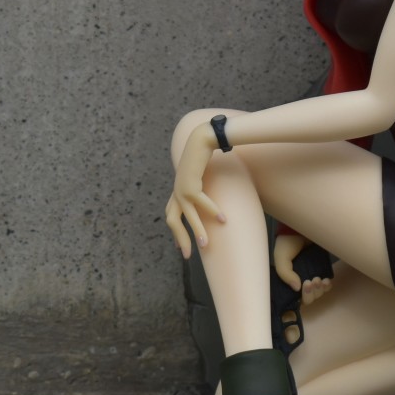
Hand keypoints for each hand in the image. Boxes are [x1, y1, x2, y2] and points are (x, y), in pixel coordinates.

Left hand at [164, 122, 224, 257]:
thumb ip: (199, 188)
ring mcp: (181, 189)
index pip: (171, 216)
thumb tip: (208, 198)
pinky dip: (211, 211)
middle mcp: (176, 192)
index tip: (180, 246)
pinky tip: (223, 219)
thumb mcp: (200, 177)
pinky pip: (201, 202)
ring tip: (205, 244)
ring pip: (187, 216)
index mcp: (176, 192)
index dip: (175, 232)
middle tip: (189, 255)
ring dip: (196, 231)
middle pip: (172, 221)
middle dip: (181, 238)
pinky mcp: (190, 184)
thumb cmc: (203, 158)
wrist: (201, 140)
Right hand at [272, 231, 332, 305]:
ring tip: (319, 279)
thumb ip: (285, 274)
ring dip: (320, 290)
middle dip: (312, 293)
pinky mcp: (322, 270)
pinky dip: (327, 286)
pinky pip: (326, 285)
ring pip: (318, 293)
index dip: (303, 297)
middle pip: (309, 298)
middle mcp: (300, 280)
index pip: (296, 299)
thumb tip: (298, 289)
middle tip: (311, 281)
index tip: (305, 285)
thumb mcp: (281, 259)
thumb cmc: (288, 243)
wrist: (301, 229)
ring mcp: (312, 275)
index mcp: (290, 280)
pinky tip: (326, 280)